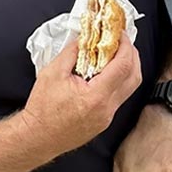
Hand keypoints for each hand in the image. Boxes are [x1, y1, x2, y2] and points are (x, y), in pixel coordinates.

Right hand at [21, 33, 141, 160]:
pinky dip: (118, 80)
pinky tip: (106, 72)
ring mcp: (108, 116)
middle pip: (134, 77)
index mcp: (96, 96)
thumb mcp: (53, 72)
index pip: (123, 66)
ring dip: (127, 67)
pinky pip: (120, 96)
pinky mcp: (105, 120)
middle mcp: (107, 108)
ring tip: (114, 53)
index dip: (125, 46)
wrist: (37, 138)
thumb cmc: (42, 110)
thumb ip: (72, 52)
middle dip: (132, 54)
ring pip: (130, 88)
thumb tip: (85, 38)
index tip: (120, 34)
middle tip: (122, 40)